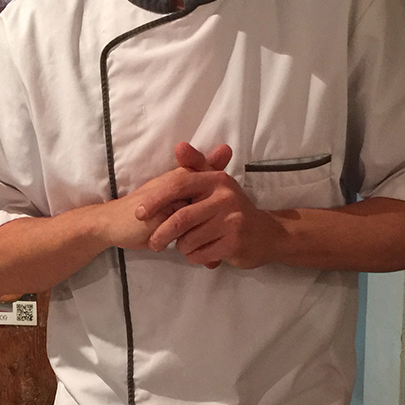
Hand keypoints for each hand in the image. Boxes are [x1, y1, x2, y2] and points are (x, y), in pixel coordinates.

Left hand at [134, 160, 286, 268]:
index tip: (139, 214)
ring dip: (181, 247)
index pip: (179, 185)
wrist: (266, 234)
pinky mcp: (235, 243)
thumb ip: (195, 166)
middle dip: (161, 234)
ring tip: (184, 246)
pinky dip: (193, 257)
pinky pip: (200, 254)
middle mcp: (226, 197)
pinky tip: (198, 254)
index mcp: (216, 180)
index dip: (156, 200)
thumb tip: (179, 146)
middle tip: (153, 243)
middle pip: (181, 218)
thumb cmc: (231, 209)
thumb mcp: (215, 184)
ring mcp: (232, 221)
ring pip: (189, 240)